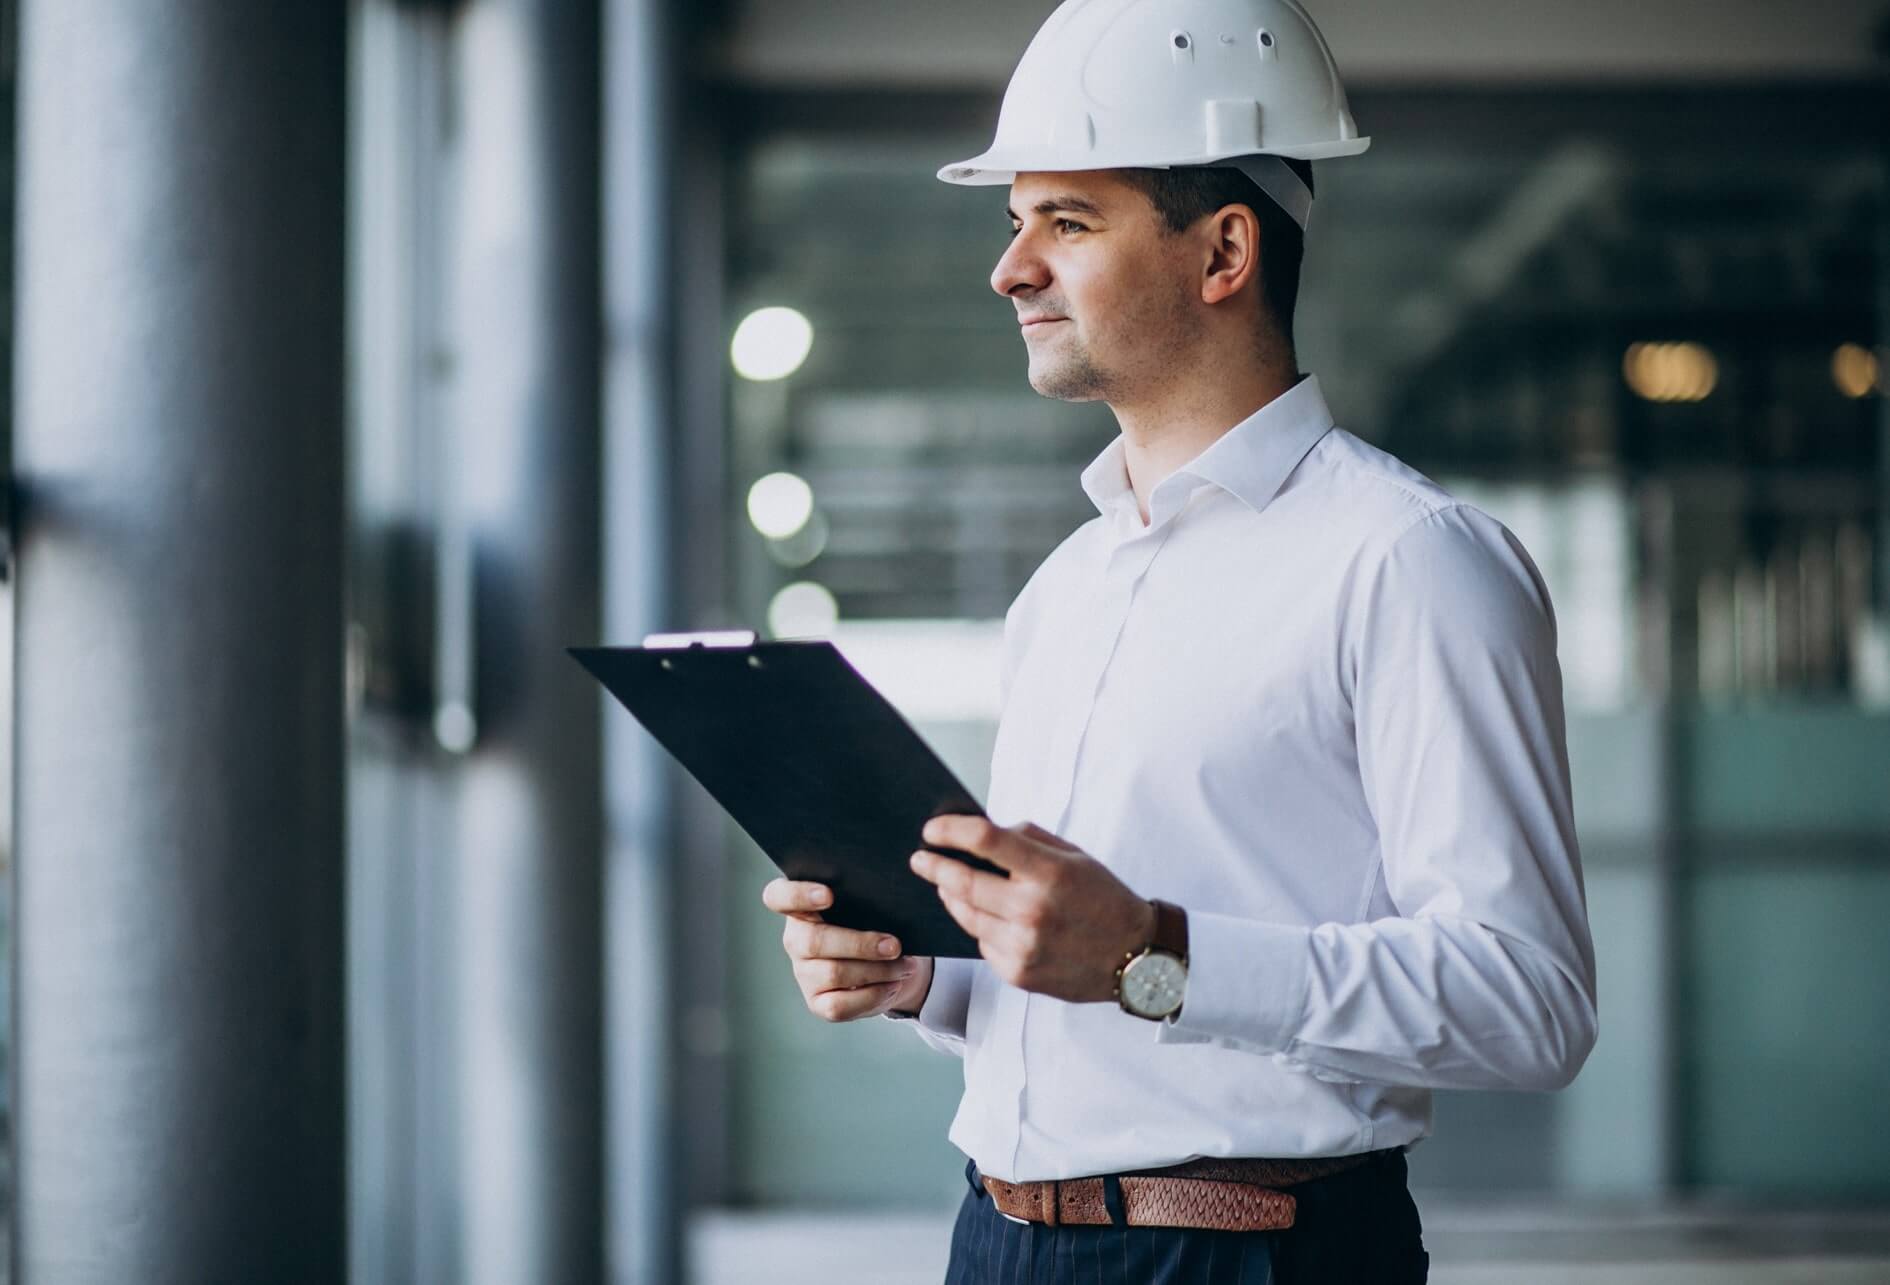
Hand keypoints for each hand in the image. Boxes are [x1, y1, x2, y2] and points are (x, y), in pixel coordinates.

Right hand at [761, 878, 934, 1021]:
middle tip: (894, 945)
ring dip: (876, 971)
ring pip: (833, 973)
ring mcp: (803, 972)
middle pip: (814, 941)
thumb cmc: (875, 922)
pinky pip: (840, 1005)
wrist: (891, 959)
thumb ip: (866, 897)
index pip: (778, 896)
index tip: (828, 895)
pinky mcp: (817, 1002)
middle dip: (860, 944)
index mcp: (801, 906)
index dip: (798, 895)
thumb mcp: (869, 904)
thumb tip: (889, 902)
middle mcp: (795, 939)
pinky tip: (893, 986)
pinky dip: (873, 995)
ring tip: (904, 966)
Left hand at [909, 816, 1154, 1003]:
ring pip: (966, 915)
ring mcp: (1023, 946)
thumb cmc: (1104, 898)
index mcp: (1050, 873)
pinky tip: (986, 916)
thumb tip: (982, 835)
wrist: (1136, 958)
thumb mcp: (1075, 856)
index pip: (986, 841)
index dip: (951, 831)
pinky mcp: (1018, 973)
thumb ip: (1029, 840)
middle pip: (963, 883)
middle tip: (919, 858)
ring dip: (950, 896)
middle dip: (934, 867)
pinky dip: (978, 926)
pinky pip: (983, 943)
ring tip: (944, 883)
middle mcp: (1033, 910)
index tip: (933, 830)